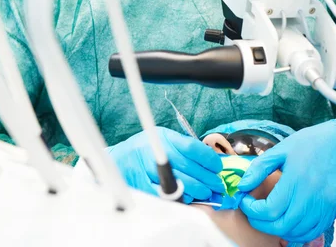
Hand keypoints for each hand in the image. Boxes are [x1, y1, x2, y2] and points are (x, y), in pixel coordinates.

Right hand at [107, 127, 223, 203]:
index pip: (192, 147)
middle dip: (207, 178)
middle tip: (217, 184)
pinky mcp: (143, 185)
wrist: (119, 160)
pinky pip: (166, 195)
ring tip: (206, 192)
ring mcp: (148, 169)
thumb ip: (182, 146)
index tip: (217, 166)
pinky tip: (188, 197)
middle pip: (189, 168)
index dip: (208, 158)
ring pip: (180, 183)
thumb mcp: (163, 138)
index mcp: (165, 137)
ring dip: (197, 190)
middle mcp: (157, 151)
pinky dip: (180, 198)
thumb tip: (208, 159)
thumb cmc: (145, 148)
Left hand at [238, 120, 335, 242]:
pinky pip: (312, 233)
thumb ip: (259, 168)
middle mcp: (311, 197)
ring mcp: (323, 207)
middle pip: (281, 225)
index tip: (245, 200)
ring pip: (296, 233)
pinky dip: (296, 233)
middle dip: (260, 222)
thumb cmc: (310, 143)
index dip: (252, 209)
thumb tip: (242, 186)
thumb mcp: (281, 149)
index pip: (270, 209)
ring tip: (267, 216)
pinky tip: (287, 222)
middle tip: (252, 211)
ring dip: (277, 229)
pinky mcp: (331, 212)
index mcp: (296, 179)